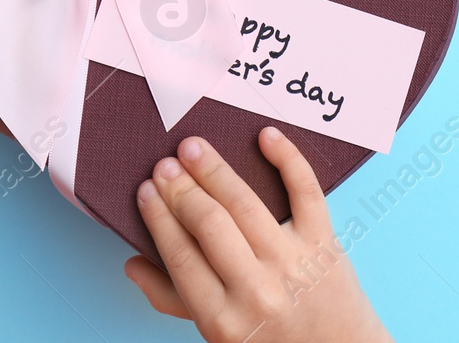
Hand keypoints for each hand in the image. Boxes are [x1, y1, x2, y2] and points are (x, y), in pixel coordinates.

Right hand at [124, 128, 392, 342]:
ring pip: (246, 204)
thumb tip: (134, 264)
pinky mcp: (325, 242)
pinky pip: (305, 191)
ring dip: (215, 170)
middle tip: (164, 165)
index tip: (147, 190)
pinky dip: (287, 158)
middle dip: (180, 189)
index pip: (181, 255)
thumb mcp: (218, 335)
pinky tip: (265, 136)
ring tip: (193, 148)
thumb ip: (175, 300)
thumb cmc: (272, 341)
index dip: (159, 217)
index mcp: (222, 319)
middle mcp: (257, 290)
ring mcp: (294, 262)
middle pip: (209, 225)